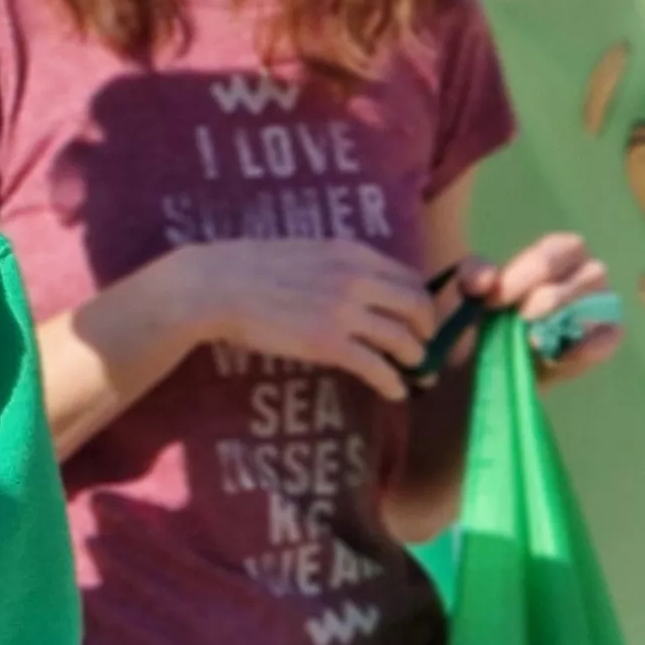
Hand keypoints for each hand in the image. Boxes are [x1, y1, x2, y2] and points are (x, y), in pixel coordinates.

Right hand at [150, 238, 439, 401]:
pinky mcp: (328, 344)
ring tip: (414, 372)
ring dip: (416, 359)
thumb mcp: (306, 252)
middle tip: (425, 347)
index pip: (410, 276)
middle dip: (429, 331)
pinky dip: (393, 382)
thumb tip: (358, 287)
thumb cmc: (249, 268)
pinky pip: (377, 366)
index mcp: (351, 253)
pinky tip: (395, 392)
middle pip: (417, 306)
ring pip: (403, 339)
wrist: (215, 287)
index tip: (419, 318)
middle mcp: (356, 279)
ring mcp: (343, 311)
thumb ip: (337, 266)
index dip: (422, 301)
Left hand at [460, 232, 618, 384]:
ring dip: (552, 330)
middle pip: (561, 291)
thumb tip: (486, 281)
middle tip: (513, 324)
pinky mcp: (610, 335)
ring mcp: (604, 303)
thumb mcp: (470, 287)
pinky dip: (581, 351)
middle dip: (533, 308)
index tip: (490, 304)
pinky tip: (554, 358)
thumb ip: (472, 274)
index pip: (545, 260)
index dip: (516, 282)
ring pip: (585, 313)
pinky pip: (605, 339)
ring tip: (528, 342)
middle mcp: (590, 269)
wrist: (503, 354)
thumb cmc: (494, 310)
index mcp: (561, 249)